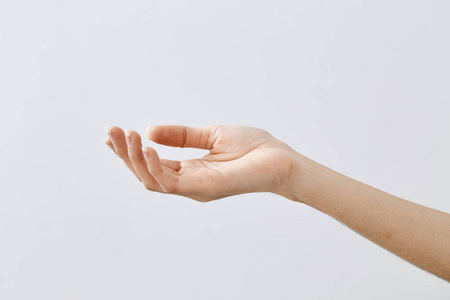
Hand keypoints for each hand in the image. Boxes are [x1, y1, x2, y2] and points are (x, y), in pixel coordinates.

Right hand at [103, 125, 299, 201]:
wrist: (280, 159)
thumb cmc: (252, 148)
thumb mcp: (211, 135)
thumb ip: (182, 136)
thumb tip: (150, 131)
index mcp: (189, 170)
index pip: (152, 164)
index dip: (130, 150)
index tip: (112, 133)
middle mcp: (188, 183)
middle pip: (146, 173)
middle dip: (125, 154)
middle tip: (111, 132)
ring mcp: (195, 188)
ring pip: (152, 180)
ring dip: (134, 159)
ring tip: (124, 135)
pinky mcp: (205, 189)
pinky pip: (170, 182)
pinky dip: (154, 166)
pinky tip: (146, 147)